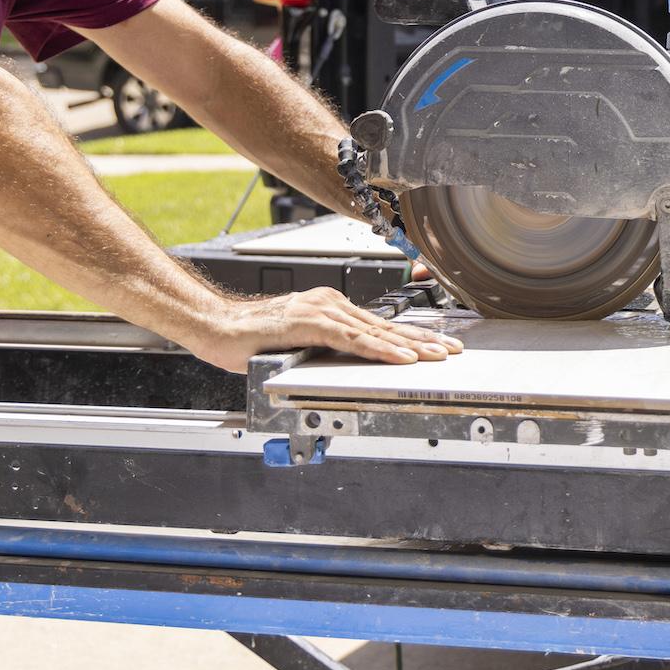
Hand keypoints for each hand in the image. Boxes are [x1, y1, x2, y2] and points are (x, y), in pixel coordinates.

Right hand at [189, 288, 463, 372]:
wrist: (216, 327)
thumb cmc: (252, 340)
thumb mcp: (300, 346)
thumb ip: (327, 350)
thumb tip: (351, 366)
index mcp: (330, 308)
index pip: (379, 326)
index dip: (412, 338)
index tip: (439, 347)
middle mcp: (330, 303)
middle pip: (385, 325)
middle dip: (423, 340)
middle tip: (453, 351)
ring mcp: (320, 310)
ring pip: (375, 331)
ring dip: (409, 345)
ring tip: (436, 356)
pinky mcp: (309, 322)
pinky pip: (352, 339)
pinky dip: (379, 349)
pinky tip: (399, 357)